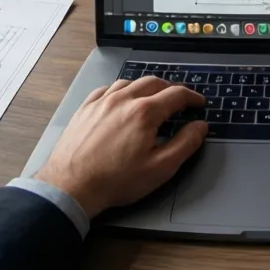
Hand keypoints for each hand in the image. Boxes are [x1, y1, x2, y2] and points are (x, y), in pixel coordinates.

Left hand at [35, 76, 206, 218]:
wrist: (69, 187)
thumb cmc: (114, 181)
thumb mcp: (159, 169)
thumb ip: (184, 144)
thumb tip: (200, 127)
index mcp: (145, 112)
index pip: (176, 94)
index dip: (192, 97)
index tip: (199, 103)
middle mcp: (124, 99)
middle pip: (154, 82)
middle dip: (171, 89)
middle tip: (179, 100)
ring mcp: (102, 101)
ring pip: (130, 82)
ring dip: (146, 87)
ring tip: (153, 98)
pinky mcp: (86, 108)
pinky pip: (108, 88)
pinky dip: (121, 90)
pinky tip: (122, 99)